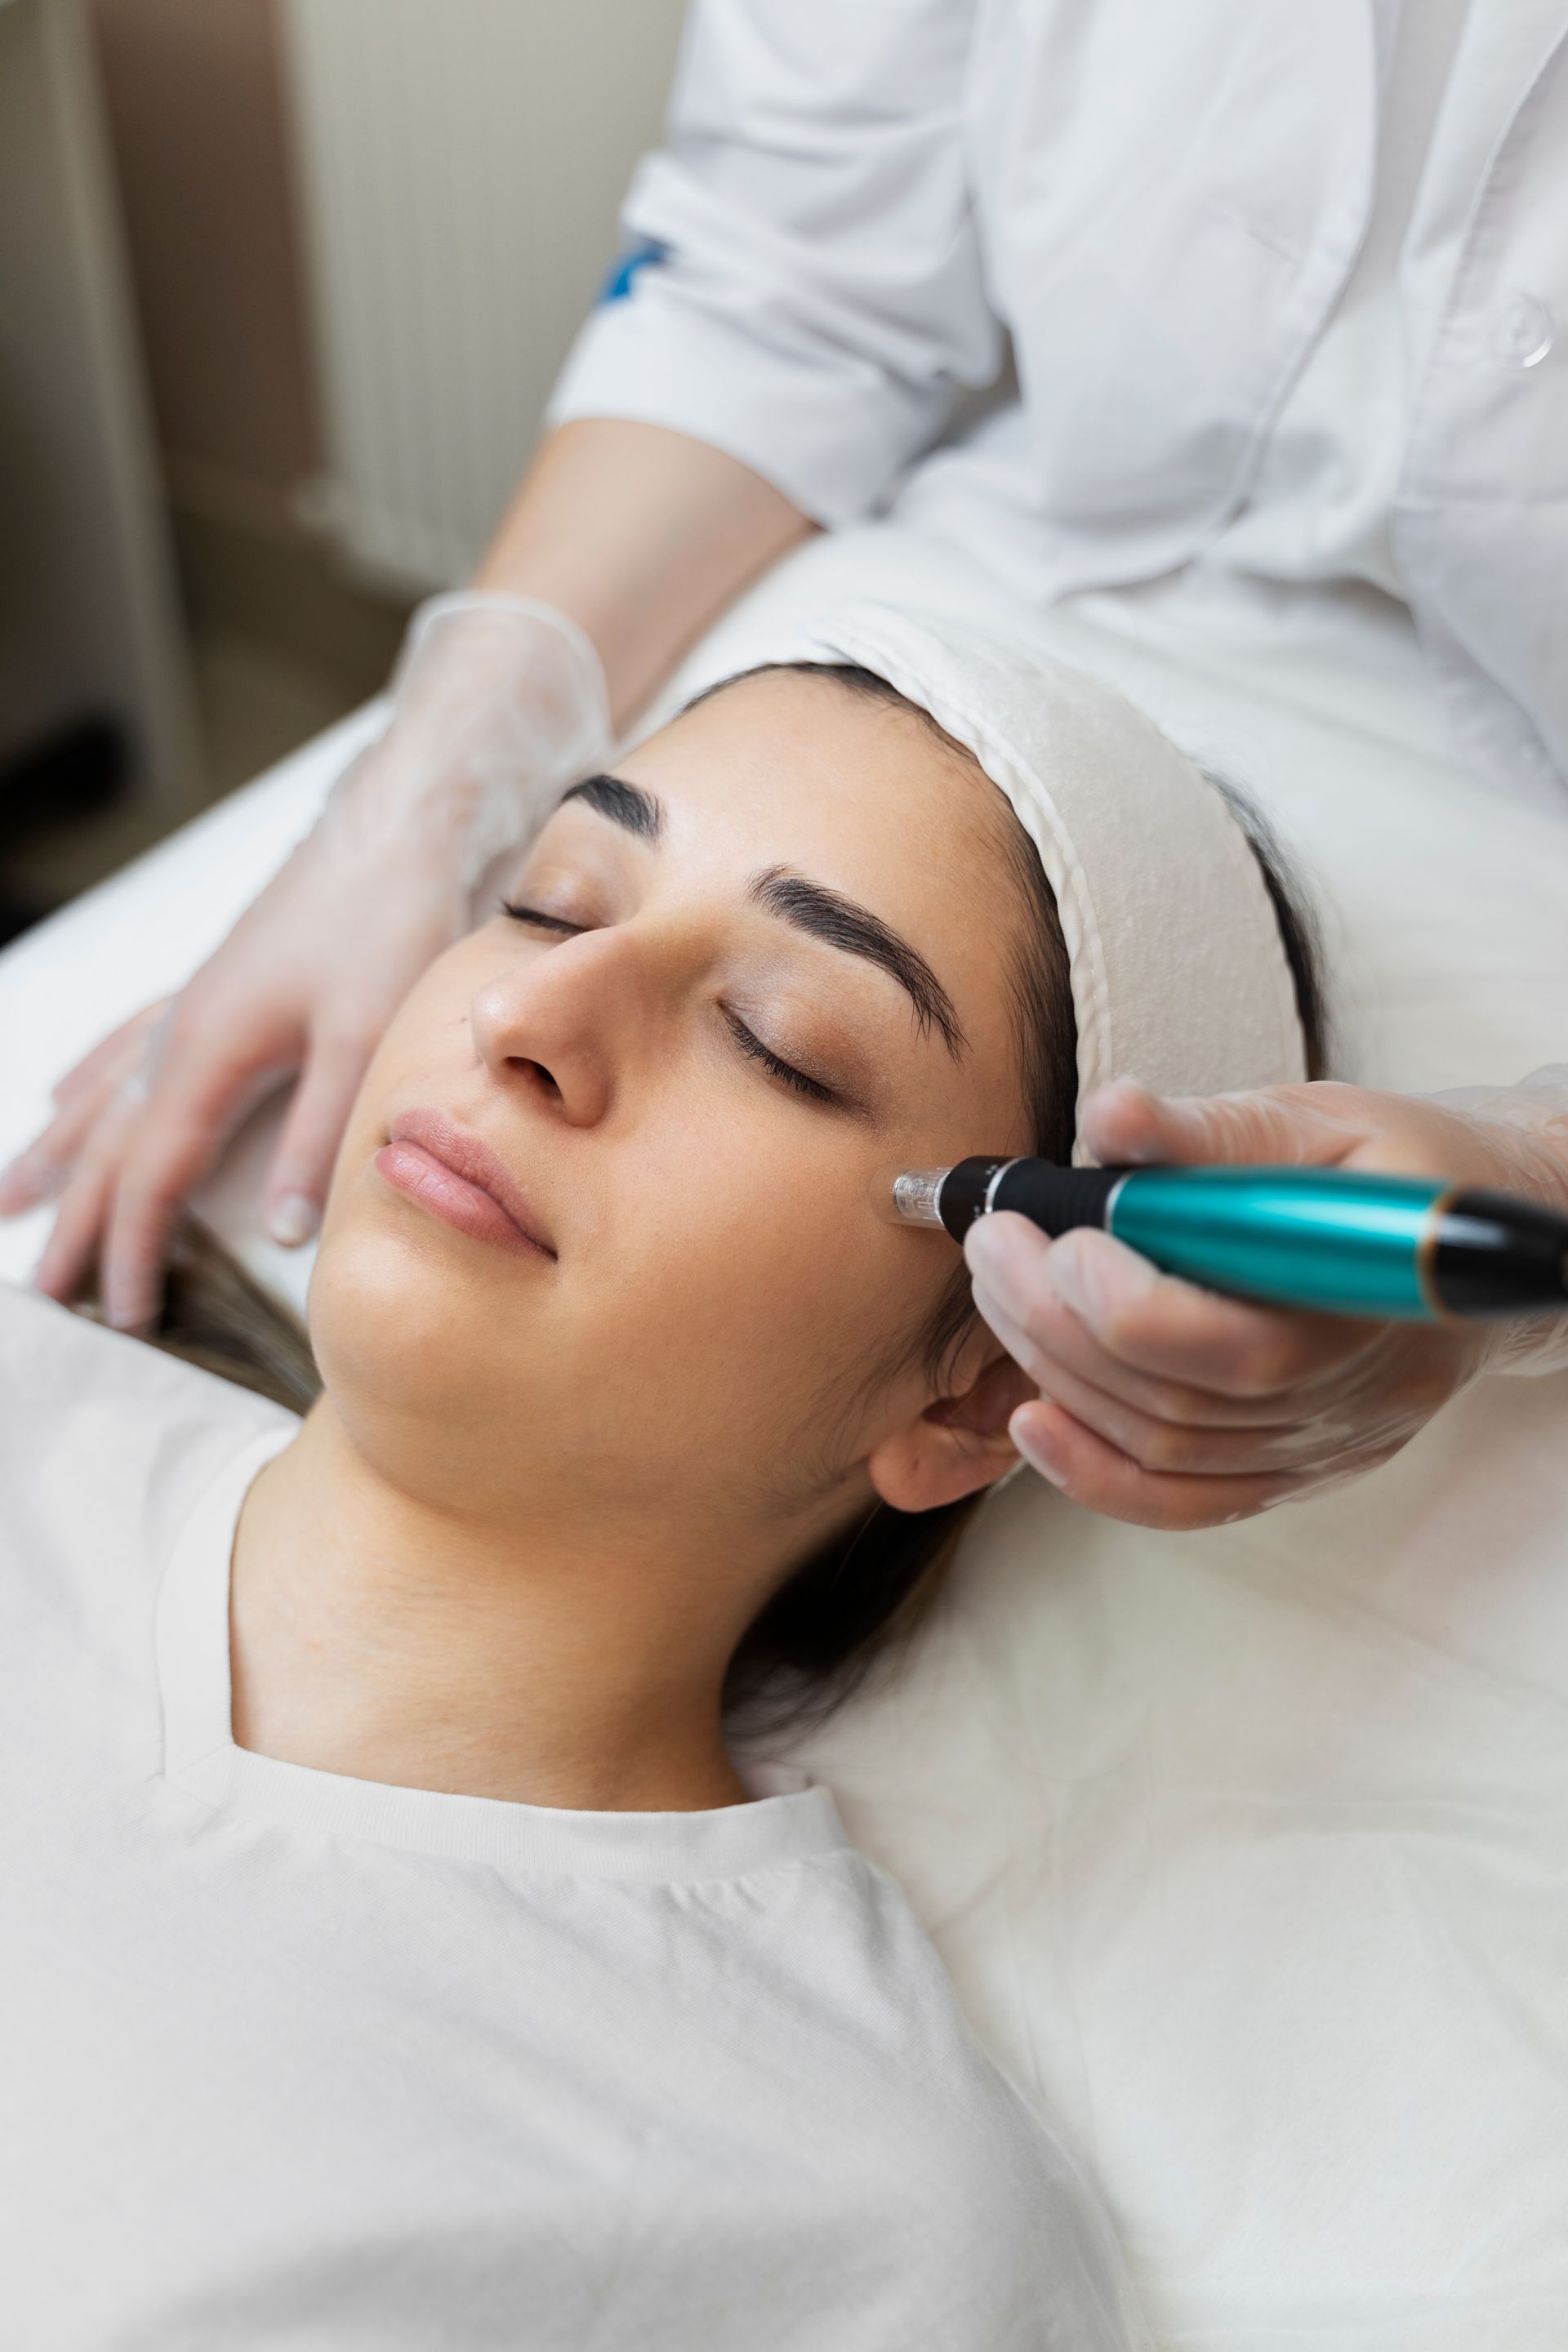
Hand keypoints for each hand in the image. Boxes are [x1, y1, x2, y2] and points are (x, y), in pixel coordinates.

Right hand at [0, 594, 609, 1330]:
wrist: (402, 828)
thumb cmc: (390, 921)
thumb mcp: (365, 1037)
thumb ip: (321, 1134)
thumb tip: (284, 1229)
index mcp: (209, 1051)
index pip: (153, 1176)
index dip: (133, 1249)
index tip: (125, 1313)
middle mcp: (181, 1029)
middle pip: (108, 1144)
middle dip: (75, 1220)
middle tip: (44, 1291)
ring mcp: (191, 1002)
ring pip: (102, 1095)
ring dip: (60, 1154)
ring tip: (11, 1201)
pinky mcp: (214, 982)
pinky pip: (126, 1045)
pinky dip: (90, 1079)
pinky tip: (63, 1091)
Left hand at [965, 1072, 1567, 1528]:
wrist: (1466, 1236)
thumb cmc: (1399, 1167)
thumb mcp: (1319, 1122)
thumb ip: (1210, 1131)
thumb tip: (1109, 1117)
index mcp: (1377, 1301)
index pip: (1242, 1349)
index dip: (1130, 1307)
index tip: (1060, 1239)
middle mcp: (1356, 1397)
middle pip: (1181, 1402)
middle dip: (1058, 1325)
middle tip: (994, 1248)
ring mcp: (1323, 1445)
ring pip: (1166, 1451)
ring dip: (1058, 1374)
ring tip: (1001, 1289)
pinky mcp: (1291, 1469)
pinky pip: (1184, 1502)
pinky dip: (1093, 1472)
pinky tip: (1031, 1417)